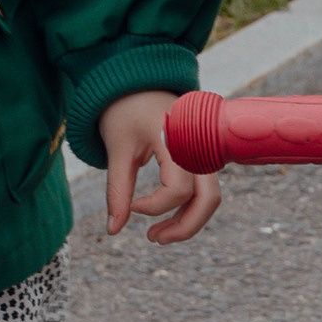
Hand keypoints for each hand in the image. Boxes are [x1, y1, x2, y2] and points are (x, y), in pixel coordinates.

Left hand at [98, 89, 221, 245]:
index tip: (131, 205)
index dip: (154, 207)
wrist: (139, 82)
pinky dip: (189, 208)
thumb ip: (117, 191)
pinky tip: (166, 218)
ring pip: (209, 198)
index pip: (178, 189)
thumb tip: (112, 231)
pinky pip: (204, 190)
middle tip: (153, 239)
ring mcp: (204, 153)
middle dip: (184, 227)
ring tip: (156, 236)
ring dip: (188, 222)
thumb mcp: (117, 149)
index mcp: (176, 139)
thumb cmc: (125, 112)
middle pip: (208, 199)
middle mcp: (198, 147)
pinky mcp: (202, 158)